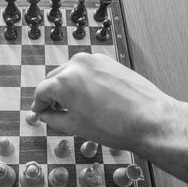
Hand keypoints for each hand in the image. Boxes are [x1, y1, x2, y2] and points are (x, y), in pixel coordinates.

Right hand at [32, 53, 178, 151]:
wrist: (149, 119)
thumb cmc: (114, 126)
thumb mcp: (75, 126)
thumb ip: (53, 119)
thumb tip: (45, 115)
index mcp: (64, 81)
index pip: (41, 91)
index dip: (38, 104)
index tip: (39, 112)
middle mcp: (77, 65)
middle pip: (55, 79)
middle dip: (52, 95)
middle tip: (55, 111)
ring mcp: (94, 60)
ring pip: (71, 72)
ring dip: (68, 86)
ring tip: (75, 104)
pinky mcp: (108, 61)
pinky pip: (87, 69)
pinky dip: (83, 80)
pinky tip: (90, 96)